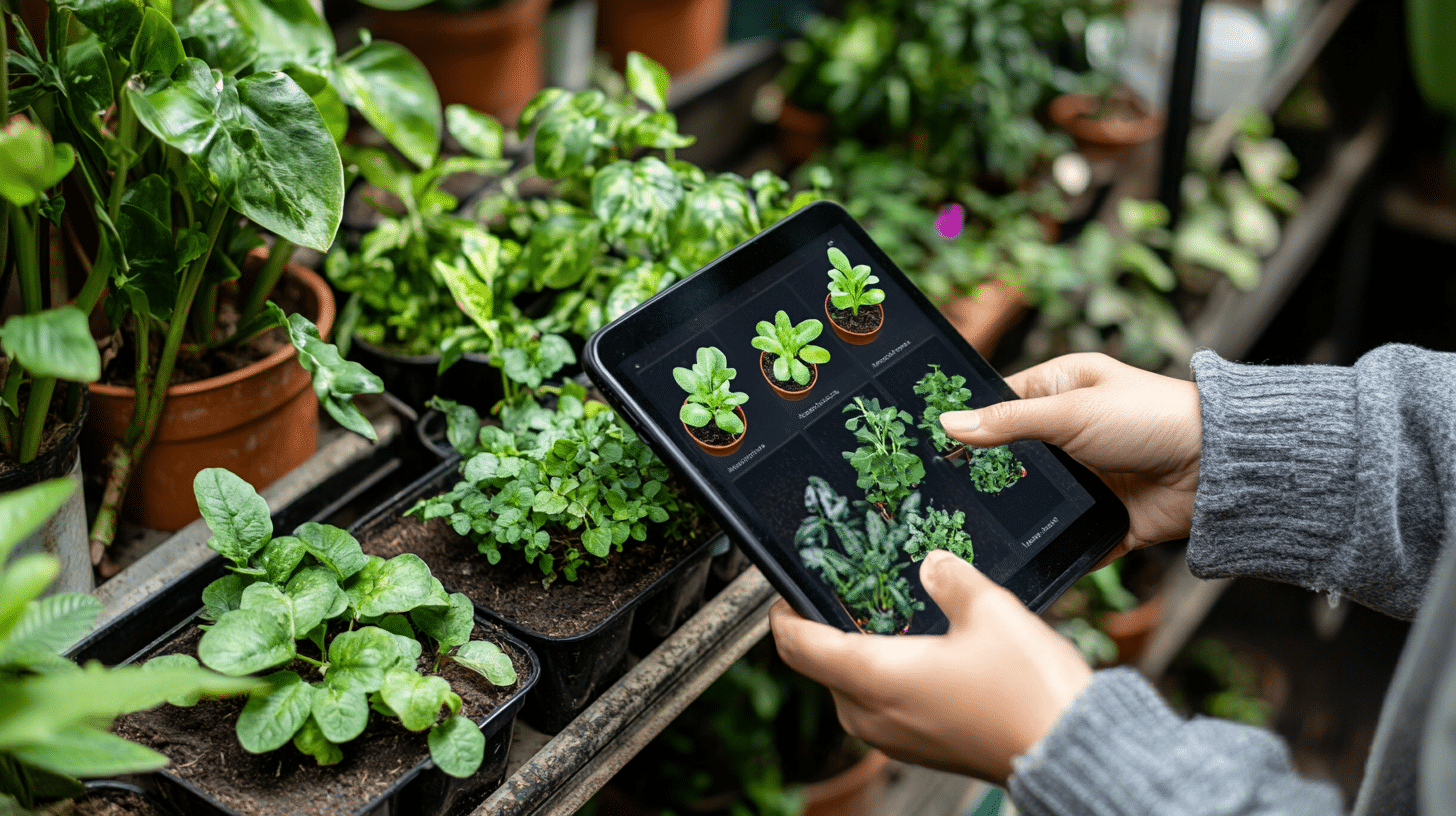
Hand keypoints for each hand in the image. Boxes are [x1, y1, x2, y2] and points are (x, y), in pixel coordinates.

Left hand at [769, 551, 1091, 785]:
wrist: (1070, 749)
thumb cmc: (1030, 693)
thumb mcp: (990, 609)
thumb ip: (950, 577)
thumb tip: (932, 563)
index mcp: (873, 677)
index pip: (795, 645)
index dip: (782, 613)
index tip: (786, 589)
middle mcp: (872, 715)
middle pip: (821, 665)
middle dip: (826, 625)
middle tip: (846, 589)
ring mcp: (894, 737)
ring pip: (850, 687)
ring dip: (858, 649)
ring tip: (886, 612)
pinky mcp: (918, 746)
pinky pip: (880, 705)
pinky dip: (885, 674)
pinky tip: (920, 648)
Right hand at [940, 353, 1201, 562]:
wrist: (1218, 468)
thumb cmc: (1151, 418)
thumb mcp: (1070, 412)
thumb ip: (1007, 422)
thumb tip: (947, 424)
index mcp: (1060, 391)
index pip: (999, 404)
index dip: (968, 423)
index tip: (929, 445)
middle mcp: (1069, 433)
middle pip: (1012, 457)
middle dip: (985, 476)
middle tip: (938, 494)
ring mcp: (1086, 477)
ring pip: (1034, 500)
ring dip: (1014, 514)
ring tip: (966, 530)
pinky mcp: (1103, 518)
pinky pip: (1066, 537)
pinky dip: (1048, 547)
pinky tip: (1013, 558)